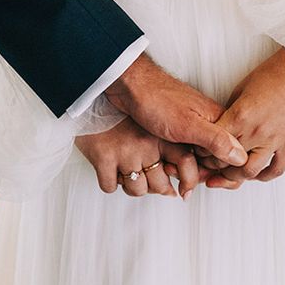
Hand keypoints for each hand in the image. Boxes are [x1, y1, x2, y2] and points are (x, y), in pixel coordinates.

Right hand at [76, 118, 210, 198]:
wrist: (94, 92)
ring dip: (132, 187)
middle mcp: (146, 144)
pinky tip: (111, 171)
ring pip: (137, 189)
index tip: (184, 192)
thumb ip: (170, 146)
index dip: (190, 181)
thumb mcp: (155, 122)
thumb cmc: (124, 109)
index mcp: (162, 135)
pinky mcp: (103, 156)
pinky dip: (110, 183)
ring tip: (128, 174)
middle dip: (154, 187)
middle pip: (160, 184)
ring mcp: (124, 151)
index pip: (187, 162)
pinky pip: (109, 186)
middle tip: (148, 178)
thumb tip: (182, 176)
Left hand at [106, 54, 247, 167]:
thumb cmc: (157, 100)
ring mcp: (194, 128)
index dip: (217, 172)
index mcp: (219, 121)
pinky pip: (186, 153)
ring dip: (185, 170)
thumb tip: (241, 157)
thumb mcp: (188, 124)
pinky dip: (176, 162)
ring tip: (167, 168)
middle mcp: (210, 125)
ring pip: (199, 159)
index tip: (198, 176)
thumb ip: (216, 140)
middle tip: (176, 172)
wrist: (131, 86)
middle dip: (199, 173)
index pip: (232, 156)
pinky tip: (164, 163)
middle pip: (216, 161)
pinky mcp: (180, 130)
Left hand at [202, 48, 284, 183]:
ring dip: (235, 176)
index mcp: (240, 115)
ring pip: (249, 171)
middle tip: (210, 164)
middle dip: (213, 165)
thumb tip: (218, 127)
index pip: (212, 143)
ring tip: (230, 173)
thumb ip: (229, 111)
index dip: (202, 150)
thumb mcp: (241, 88)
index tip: (200, 150)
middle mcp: (255, 131)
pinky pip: (275, 170)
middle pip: (226, 160)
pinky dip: (263, 176)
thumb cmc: (273, 73)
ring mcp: (274, 140)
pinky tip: (255, 174)